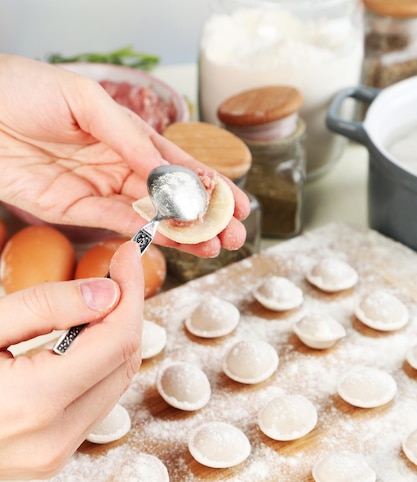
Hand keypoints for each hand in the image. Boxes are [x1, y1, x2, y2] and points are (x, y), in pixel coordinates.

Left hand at [0, 54, 248, 256]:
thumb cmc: (24, 89)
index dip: (209, 184)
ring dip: (184, 232)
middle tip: (236, 235)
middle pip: (171, 196)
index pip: (176, 163)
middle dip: (206, 216)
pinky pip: (117, 223)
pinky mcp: (74, 209)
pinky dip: (147, 234)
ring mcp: (98, 188)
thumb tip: (165, 172)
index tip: (238, 203)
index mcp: (126, 133)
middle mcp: (118, 163)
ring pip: (151, 215)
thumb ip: (128, 137)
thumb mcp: (85, 100)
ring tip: (215, 247)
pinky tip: (175, 243)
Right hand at [0, 241, 142, 479]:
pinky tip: (81, 340)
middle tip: (117, 274)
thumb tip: (107, 293)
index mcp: (32, 403)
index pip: (116, 341)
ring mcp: (53, 455)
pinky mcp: (50, 458)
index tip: (128, 256)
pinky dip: (97, 368)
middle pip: (124, 364)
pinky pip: (93, 405)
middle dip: (126, 313)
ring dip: (113, 340)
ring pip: (114, 386)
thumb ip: (44, 308)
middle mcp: (53, 439)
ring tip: (98, 304)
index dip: (130, 293)